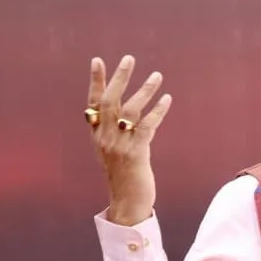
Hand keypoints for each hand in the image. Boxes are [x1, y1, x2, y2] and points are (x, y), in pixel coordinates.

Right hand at [86, 56, 173, 225]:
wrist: (126, 201)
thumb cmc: (123, 175)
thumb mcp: (112, 150)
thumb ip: (111, 131)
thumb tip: (118, 113)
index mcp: (97, 135)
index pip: (93, 102)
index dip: (95, 81)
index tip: (97, 60)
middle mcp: (104, 138)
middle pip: (110, 101)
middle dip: (120, 78)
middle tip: (129, 58)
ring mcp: (119, 145)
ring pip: (130, 111)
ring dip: (145, 91)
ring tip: (157, 75)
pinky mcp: (136, 153)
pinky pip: (147, 127)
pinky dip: (158, 111)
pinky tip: (167, 99)